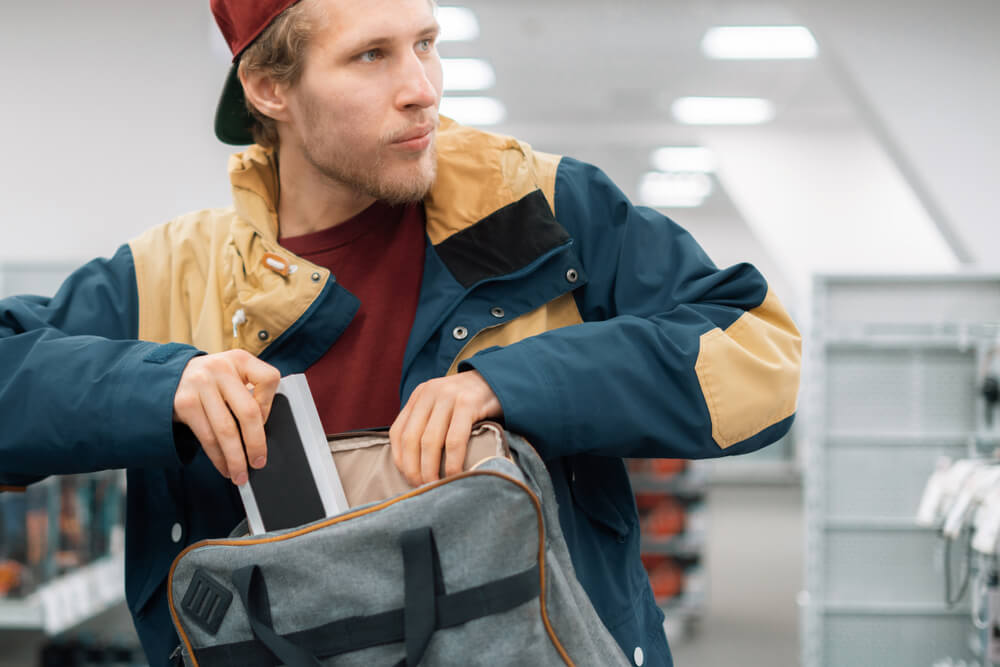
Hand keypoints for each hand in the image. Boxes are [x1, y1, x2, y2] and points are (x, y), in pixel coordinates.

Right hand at [172, 350, 280, 485]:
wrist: (168, 376)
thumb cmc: (211, 381)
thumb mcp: (232, 375)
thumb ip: (249, 393)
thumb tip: (263, 434)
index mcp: (240, 359)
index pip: (268, 379)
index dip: (270, 405)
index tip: (265, 421)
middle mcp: (220, 369)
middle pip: (248, 412)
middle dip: (256, 443)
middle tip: (259, 462)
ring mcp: (200, 385)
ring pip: (226, 430)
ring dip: (235, 458)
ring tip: (240, 474)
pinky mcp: (184, 403)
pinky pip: (207, 437)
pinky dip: (218, 457)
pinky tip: (224, 466)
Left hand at [389, 371, 501, 485]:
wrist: (501, 379)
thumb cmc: (472, 401)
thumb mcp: (444, 404)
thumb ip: (429, 422)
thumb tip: (415, 463)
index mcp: (420, 395)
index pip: (398, 432)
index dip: (400, 459)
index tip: (408, 479)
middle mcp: (430, 393)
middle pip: (411, 438)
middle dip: (413, 469)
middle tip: (421, 488)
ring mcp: (449, 397)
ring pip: (430, 441)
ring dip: (430, 469)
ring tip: (435, 486)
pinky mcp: (468, 403)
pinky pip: (455, 439)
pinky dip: (453, 462)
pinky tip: (455, 475)